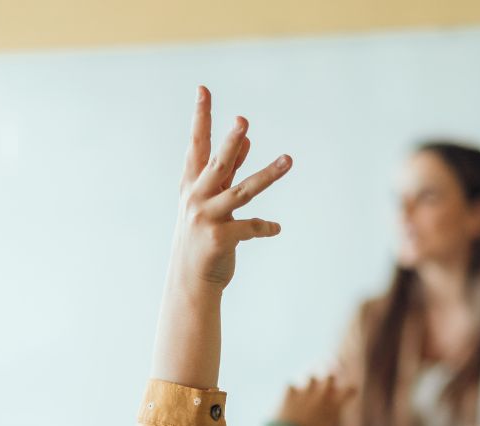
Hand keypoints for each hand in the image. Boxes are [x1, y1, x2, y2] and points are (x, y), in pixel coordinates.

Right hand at [170, 87, 290, 290]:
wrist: (190, 282)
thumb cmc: (202, 237)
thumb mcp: (211, 200)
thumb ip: (228, 170)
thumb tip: (246, 139)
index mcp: (192, 185)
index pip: (197, 144)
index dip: (201, 117)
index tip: (203, 90)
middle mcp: (196, 198)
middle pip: (218, 164)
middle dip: (230, 143)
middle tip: (243, 122)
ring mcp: (207, 218)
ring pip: (243, 192)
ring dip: (268, 175)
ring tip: (289, 160)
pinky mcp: (221, 239)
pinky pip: (252, 227)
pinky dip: (266, 227)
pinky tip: (276, 228)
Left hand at [276, 375, 354, 425]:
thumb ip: (328, 420)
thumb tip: (326, 417)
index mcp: (335, 406)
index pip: (349, 390)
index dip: (349, 391)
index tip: (348, 393)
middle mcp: (322, 395)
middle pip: (330, 377)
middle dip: (328, 382)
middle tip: (324, 388)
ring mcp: (306, 392)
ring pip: (311, 378)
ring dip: (309, 385)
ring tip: (305, 394)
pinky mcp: (290, 393)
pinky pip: (290, 385)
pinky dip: (290, 392)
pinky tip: (289, 398)